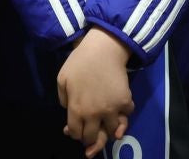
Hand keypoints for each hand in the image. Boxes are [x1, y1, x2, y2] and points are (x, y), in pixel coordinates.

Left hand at [57, 27, 133, 156]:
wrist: (103, 49)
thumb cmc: (80, 61)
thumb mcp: (62, 79)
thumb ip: (63, 99)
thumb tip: (69, 112)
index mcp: (77, 109)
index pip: (76, 134)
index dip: (75, 134)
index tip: (78, 130)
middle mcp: (94, 114)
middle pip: (93, 139)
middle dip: (91, 139)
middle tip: (92, 132)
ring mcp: (111, 109)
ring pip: (112, 133)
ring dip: (109, 130)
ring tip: (106, 125)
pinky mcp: (125, 102)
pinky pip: (126, 116)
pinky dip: (123, 114)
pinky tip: (118, 110)